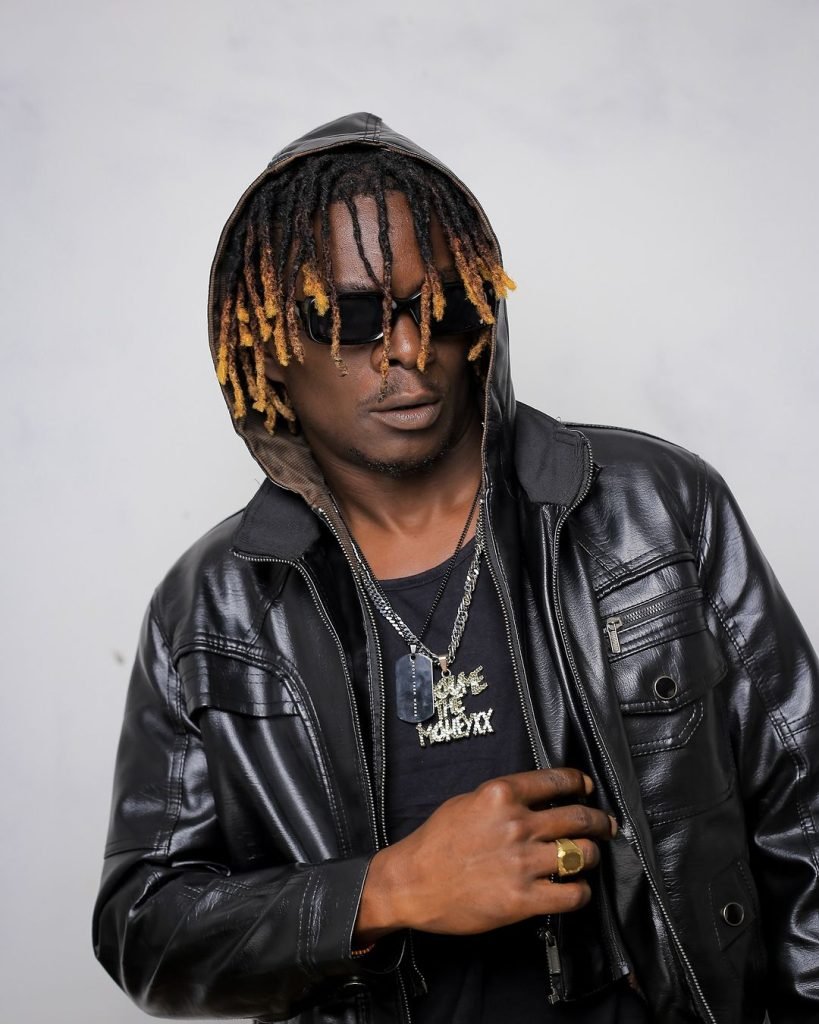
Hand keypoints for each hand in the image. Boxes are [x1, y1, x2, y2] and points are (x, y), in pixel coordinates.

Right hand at [354, 768, 615, 942]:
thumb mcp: (466, 802)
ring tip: (589, 857)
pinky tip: (576, 888)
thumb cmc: (435, 842)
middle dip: (598, 821)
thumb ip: (502, 798)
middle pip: (578, 817)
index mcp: (500, 794)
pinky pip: (572, 894)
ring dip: (592, 855)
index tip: (586, 789)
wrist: (412, 883)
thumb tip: (535, 797)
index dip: (579, 784)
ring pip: (582, 854)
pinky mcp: (523, 899)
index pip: (556, 781)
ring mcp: (522, 862)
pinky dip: (581, 891)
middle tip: (605, 825)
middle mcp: (516, 825)